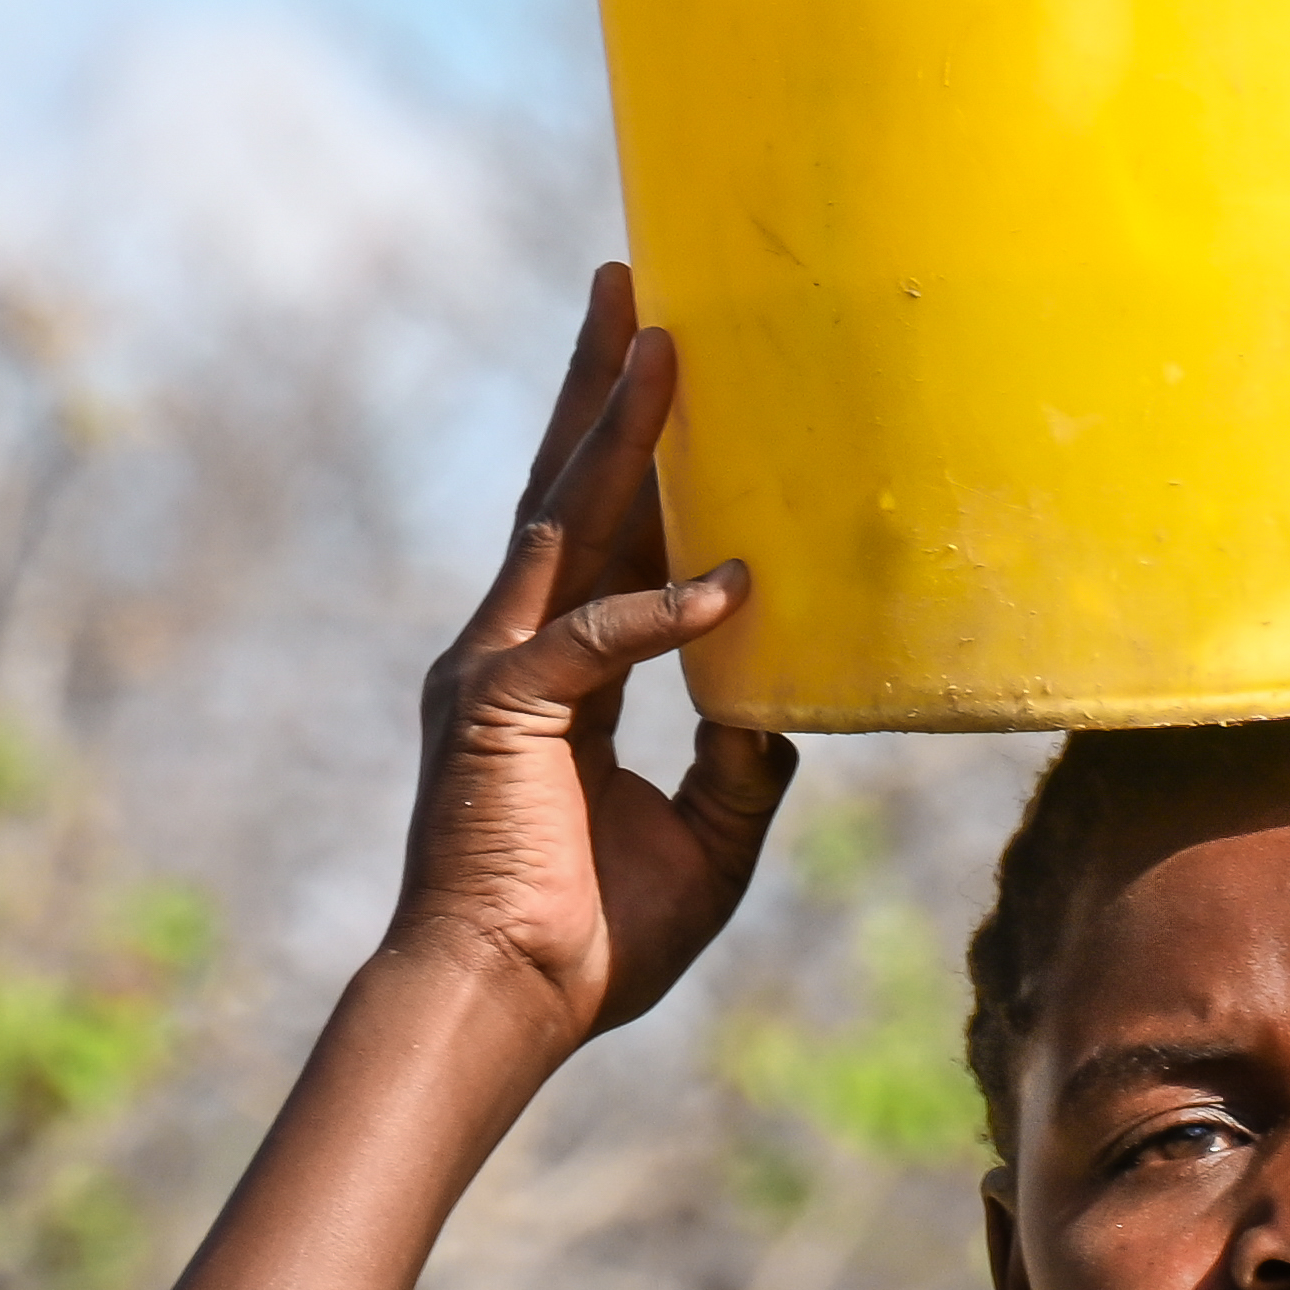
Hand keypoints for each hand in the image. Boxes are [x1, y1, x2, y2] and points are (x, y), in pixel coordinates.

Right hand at [393, 264, 795, 1053]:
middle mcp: (517, 651)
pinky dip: (664, 611)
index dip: (633, 452)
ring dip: (617, 432)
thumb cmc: (591, 936)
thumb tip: (789, 704)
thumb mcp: (707, 837)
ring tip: (660, 341)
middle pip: (567, 490)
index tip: (666, 365)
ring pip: (567, 524)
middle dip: (603, 388)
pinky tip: (733, 582)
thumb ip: (741, 761)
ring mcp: (499, 672)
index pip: (602, 535)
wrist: (507, 1005)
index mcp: (559, 675)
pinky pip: (592, 641)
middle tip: (634, 284)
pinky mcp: (500, 713)